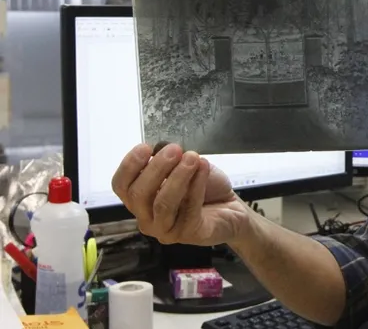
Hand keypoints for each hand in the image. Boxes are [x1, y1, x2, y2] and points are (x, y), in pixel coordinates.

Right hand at [111, 143, 249, 245]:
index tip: (146, 147)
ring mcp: (166, 230)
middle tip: (174, 149)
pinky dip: (197, 185)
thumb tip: (163, 147)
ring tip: (192, 157)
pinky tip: (204, 168)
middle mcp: (147, 218)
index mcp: (140, 200)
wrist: (231, 209)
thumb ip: (170, 160)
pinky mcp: (189, 234)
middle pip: (138, 195)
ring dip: (177, 177)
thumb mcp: (184, 168)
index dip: (129, 166)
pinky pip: (189, 210)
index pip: (121, 186)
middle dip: (155, 168)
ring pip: (163, 204)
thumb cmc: (203, 188)